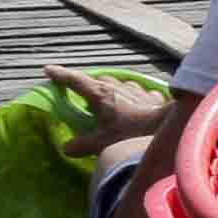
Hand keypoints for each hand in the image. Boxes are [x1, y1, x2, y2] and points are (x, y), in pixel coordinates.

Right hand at [44, 67, 174, 155]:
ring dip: (114, 90)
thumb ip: (83, 145)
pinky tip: (139, 106)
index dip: (60, 75)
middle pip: (98, 80)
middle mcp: (116, 87)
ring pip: (119, 84)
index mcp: (100, 95)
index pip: (75, 81)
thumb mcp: (104, 142)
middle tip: (86, 97)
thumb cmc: (133, 133)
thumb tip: (66, 148)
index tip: (48, 70)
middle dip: (91, 86)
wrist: (169, 127)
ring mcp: (136, 89)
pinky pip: (140, 92)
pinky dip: (136, 97)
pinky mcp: (152, 95)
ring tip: (113, 103)